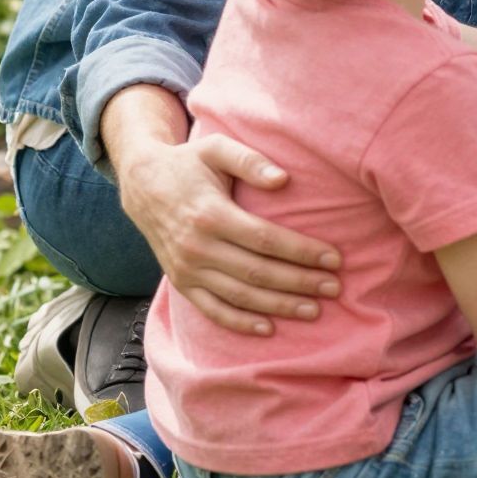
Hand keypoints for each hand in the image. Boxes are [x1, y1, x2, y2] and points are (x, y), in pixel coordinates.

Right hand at [115, 131, 341, 335]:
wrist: (143, 185)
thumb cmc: (189, 163)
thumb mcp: (216, 149)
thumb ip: (250, 161)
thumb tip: (283, 179)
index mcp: (211, 214)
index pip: (266, 239)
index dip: (302, 251)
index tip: (334, 258)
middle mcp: (198, 247)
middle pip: (258, 272)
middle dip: (300, 282)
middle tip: (334, 287)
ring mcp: (187, 270)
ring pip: (240, 296)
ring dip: (279, 306)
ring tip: (313, 310)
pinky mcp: (181, 283)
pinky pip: (212, 310)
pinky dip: (240, 323)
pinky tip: (269, 329)